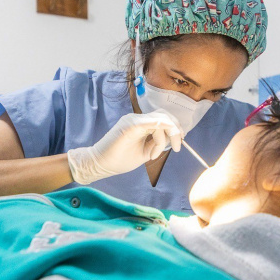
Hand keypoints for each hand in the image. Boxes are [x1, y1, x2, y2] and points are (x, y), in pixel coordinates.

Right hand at [67, 111, 182, 184]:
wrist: (100, 164)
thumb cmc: (120, 159)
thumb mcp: (145, 151)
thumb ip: (158, 144)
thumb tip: (172, 139)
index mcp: (141, 123)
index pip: (163, 118)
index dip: (175, 128)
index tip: (179, 141)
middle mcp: (138, 118)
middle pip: (165, 115)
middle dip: (176, 130)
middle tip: (177, 146)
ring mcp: (134, 120)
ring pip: (161, 119)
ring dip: (166, 136)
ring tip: (155, 154)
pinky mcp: (131, 125)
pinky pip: (152, 123)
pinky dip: (159, 137)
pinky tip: (154, 151)